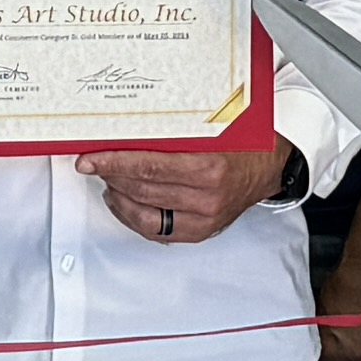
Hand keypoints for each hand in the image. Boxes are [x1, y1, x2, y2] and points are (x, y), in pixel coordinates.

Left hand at [78, 142, 283, 247]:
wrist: (268, 167)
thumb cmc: (243, 143)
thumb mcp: (214, 128)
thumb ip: (177, 129)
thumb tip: (128, 127)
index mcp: (210, 168)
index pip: (149, 166)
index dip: (114, 162)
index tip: (91, 158)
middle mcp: (207, 197)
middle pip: (143, 189)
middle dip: (111, 175)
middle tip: (92, 163)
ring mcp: (203, 219)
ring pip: (144, 214)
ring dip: (118, 196)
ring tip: (107, 180)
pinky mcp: (199, 232)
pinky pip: (156, 231)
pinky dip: (132, 217)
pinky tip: (123, 201)